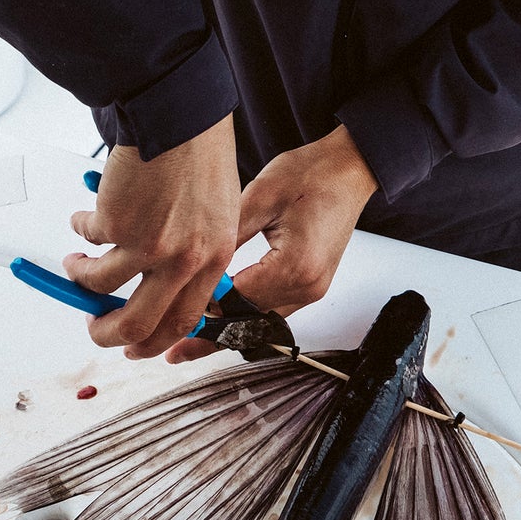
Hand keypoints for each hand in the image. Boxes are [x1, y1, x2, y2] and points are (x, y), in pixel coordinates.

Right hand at [63, 113, 239, 358]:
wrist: (180, 111)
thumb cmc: (200, 150)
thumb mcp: (216, 211)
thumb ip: (195, 250)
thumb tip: (159, 284)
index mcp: (215, 257)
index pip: (185, 320)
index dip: (154, 340)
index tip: (135, 344)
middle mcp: (185, 259)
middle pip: (138, 324)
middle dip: (106, 334)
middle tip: (92, 325)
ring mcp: (149, 245)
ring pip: (99, 286)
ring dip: (80, 278)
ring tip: (75, 263)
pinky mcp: (116, 224)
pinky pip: (88, 241)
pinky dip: (80, 232)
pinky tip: (83, 218)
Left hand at [165, 125, 378, 362]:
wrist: (349, 169)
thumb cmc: (311, 174)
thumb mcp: (260, 197)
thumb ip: (226, 237)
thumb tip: (191, 268)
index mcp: (295, 265)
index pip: (237, 302)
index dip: (202, 312)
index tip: (171, 322)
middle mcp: (308, 286)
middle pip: (250, 324)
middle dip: (211, 336)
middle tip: (175, 350)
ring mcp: (314, 289)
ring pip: (261, 322)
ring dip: (229, 329)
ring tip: (192, 338)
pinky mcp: (313, 284)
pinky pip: (273, 309)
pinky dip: (247, 314)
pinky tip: (223, 314)